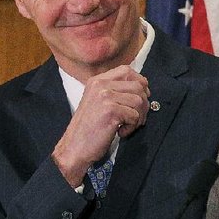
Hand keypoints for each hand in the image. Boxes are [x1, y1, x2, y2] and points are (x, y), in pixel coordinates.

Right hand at [52, 65, 149, 185]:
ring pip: (139, 100)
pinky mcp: (110, 111)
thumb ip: (116, 91)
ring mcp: (105, 97)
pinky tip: (120, 132)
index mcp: (97, 81)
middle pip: (138, 85)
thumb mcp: (99, 103)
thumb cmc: (90, 129)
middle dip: (143, 104)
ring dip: (138, 117)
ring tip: (126, 126)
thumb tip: (144, 87)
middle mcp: (100, 85)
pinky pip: (135, 115)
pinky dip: (132, 127)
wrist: (74, 148)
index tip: (140, 98)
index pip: (127, 70)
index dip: (139, 83)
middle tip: (135, 119)